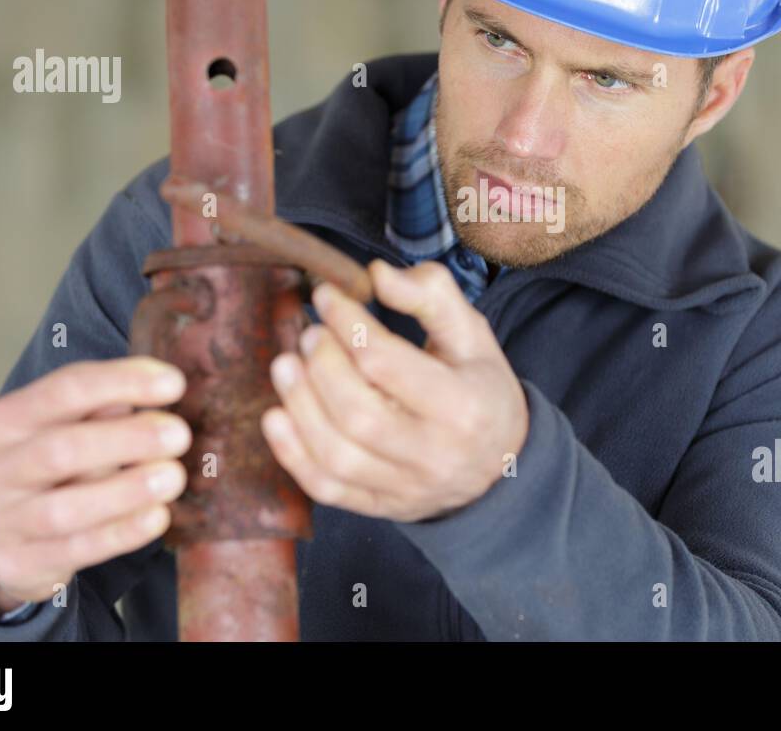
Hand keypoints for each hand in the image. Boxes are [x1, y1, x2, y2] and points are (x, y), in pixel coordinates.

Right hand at [0, 357, 191, 617]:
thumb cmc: (48, 468)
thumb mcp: (63, 428)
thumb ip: (103, 407)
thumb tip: (159, 384)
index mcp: (7, 419)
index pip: (64, 390)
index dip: (121, 382)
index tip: (174, 383)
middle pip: (60, 449)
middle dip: (127, 439)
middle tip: (179, 435)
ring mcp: (2, 520)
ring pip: (62, 508)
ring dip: (125, 491)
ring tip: (173, 477)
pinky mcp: (18, 563)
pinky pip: (74, 550)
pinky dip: (120, 534)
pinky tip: (157, 516)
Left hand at [261, 260, 528, 522]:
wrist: (502, 465)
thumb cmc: (480, 388)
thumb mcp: (473, 335)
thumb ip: (432, 295)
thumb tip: (376, 274)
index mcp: (464, 405)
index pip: (387, 363)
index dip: (346, 324)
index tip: (326, 296)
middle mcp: (436, 454)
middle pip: (358, 414)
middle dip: (321, 366)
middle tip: (307, 334)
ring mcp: (407, 488)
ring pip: (337, 456)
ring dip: (299, 406)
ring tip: (285, 365)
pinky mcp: (382, 507)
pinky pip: (327, 489)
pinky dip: (291, 455)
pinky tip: (277, 416)